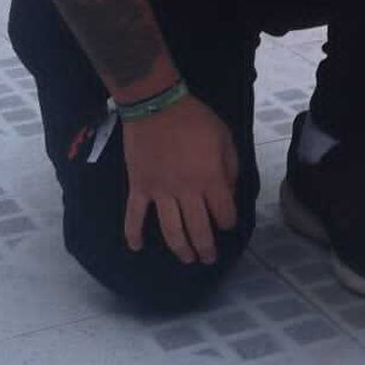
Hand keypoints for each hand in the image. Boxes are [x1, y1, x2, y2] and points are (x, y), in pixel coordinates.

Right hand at [122, 95, 239, 263]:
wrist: (156, 105)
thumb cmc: (194, 119)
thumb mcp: (224, 138)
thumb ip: (230, 167)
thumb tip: (229, 193)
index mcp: (210, 180)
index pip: (223, 214)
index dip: (228, 223)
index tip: (227, 224)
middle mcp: (186, 192)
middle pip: (199, 229)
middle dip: (207, 247)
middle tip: (209, 258)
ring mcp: (160, 192)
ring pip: (171, 230)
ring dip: (180, 248)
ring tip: (187, 259)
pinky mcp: (139, 187)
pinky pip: (134, 215)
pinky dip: (133, 233)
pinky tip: (136, 248)